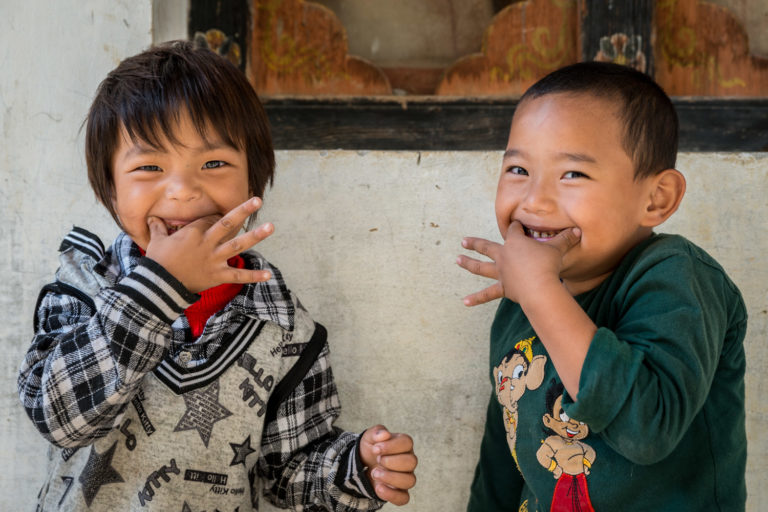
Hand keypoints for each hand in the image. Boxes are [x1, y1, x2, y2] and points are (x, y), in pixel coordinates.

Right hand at [145, 197, 273, 292]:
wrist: (160, 285)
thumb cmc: (158, 262)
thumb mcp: (156, 241)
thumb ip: (157, 228)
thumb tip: (153, 218)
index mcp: (193, 233)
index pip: (209, 220)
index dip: (213, 218)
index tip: (216, 218)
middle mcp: (207, 243)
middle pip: (228, 223)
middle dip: (243, 211)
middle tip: (258, 200)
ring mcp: (214, 259)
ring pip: (238, 244)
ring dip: (255, 235)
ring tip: (271, 226)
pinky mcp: (218, 275)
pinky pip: (238, 275)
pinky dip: (253, 276)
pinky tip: (268, 275)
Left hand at [359, 425, 416, 505]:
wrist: (363, 464)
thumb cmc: (372, 448)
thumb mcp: (370, 437)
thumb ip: (377, 432)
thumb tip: (385, 434)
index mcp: (404, 444)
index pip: (407, 442)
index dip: (391, 446)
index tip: (375, 449)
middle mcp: (408, 461)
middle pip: (412, 462)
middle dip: (391, 462)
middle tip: (377, 460)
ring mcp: (406, 477)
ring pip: (410, 481)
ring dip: (390, 478)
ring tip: (374, 473)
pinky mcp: (400, 492)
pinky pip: (404, 498)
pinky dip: (391, 495)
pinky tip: (378, 487)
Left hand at [457, 221, 580, 305]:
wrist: (540, 286)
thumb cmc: (548, 264)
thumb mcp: (558, 249)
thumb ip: (566, 239)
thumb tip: (579, 231)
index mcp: (515, 242)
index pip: (514, 230)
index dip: (517, 227)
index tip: (519, 225)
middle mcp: (504, 255)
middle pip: (486, 247)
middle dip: (475, 244)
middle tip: (462, 241)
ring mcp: (501, 272)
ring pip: (481, 267)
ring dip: (468, 263)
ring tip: (456, 260)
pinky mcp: (504, 287)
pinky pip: (487, 294)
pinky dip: (476, 299)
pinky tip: (464, 302)